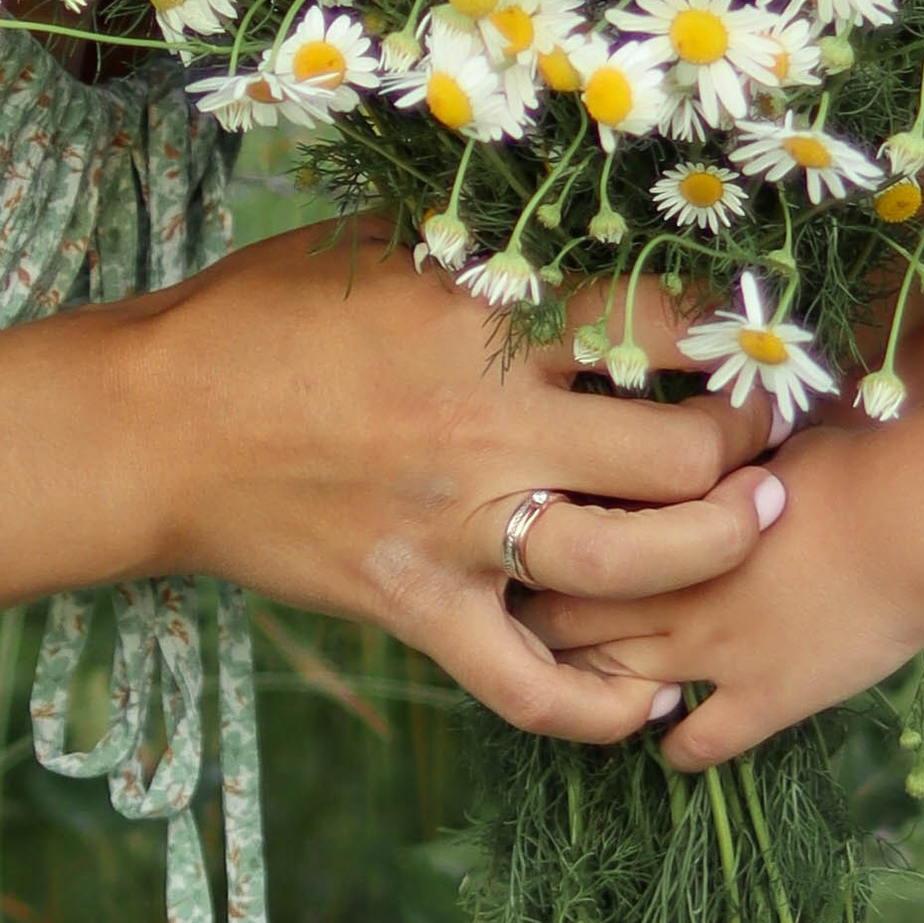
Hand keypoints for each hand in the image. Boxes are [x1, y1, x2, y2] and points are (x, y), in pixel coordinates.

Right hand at [125, 229, 777, 742]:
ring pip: (631, 563)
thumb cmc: (266, 315)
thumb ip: (490, 243)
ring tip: (755, 524)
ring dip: (714, 549)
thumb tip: (597, 216)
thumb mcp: (385, 242)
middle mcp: (487, 426)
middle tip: (766, 432)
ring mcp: (454, 529)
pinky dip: (601, 707)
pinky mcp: (416, 609)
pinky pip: (529, 686)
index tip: (768, 334)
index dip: (738, 332)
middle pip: (676, 451)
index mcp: (485, 317)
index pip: (662, 322)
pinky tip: (655, 696)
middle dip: (746, 444)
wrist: (156, 425)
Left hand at [525, 421, 923, 772]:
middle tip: (549, 629)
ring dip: (601, 690)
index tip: (540, 560)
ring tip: (599, 686)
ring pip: (619, 688)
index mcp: (665, 526)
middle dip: (553, 628)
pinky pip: (697, 745)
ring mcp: (713, 657)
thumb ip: (706, 465)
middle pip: (574, 626)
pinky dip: (676, 747)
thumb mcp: (755, 447)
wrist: (910, 526)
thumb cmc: (840, 463)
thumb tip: (692, 451)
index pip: (569, 554)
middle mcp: (672, 597)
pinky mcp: (763, 702)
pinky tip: (674, 738)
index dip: (544, 562)